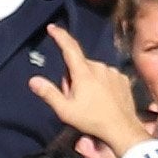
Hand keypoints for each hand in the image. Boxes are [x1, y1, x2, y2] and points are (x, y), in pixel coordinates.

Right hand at [28, 25, 149, 156]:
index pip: (69, 47)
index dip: (60, 36)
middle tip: (75, 98)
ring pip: (93, 70)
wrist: (124, 130)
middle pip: (79, 64)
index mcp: (84, 72)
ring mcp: (113, 73)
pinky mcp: (123, 80)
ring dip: (87, 80)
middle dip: (73, 77)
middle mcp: (100, 67)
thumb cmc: (93, 121)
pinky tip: (104, 99)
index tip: (52, 27)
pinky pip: (106, 76)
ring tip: (91, 101)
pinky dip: (101, 83)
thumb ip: (49, 93)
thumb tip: (33, 80)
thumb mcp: (66, 110)